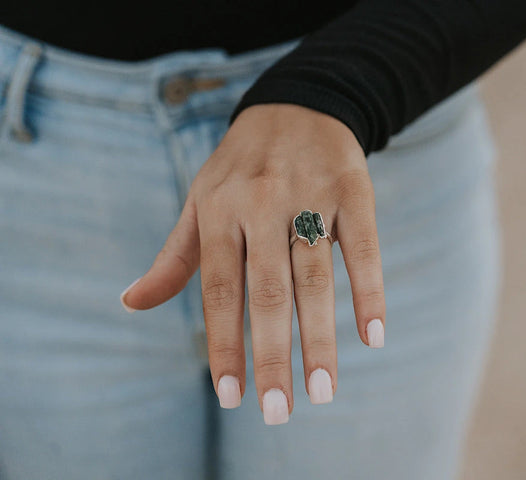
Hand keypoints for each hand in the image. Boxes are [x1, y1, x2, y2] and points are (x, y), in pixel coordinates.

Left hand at [120, 103, 385, 423]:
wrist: (297, 105)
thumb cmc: (241, 166)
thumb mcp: (200, 201)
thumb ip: (175, 256)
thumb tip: (131, 303)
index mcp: (220, 211)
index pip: (219, 291)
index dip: (224, 345)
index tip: (231, 398)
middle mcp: (263, 206)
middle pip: (268, 292)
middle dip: (273, 356)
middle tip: (278, 412)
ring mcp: (311, 197)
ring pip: (315, 277)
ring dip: (320, 338)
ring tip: (324, 391)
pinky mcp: (353, 192)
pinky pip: (362, 248)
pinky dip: (369, 291)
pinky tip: (373, 335)